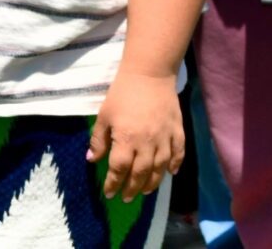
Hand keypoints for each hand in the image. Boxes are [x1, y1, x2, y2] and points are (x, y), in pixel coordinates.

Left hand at [89, 67, 183, 200]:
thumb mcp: (104, 116)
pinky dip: (176, 163)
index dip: (113, 184)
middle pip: (141, 173)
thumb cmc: (122, 94)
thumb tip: (92, 160)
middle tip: (127, 197)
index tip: (109, 193)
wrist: (150, 73)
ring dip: (153, 182)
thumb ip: (98, 140)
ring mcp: (165, 136)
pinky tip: (171, 172)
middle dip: (132, 188)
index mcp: (126, 139)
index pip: (119, 169)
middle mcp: (147, 142)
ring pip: (160, 166)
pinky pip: (179, 151)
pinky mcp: (177, 128)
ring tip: (146, 191)